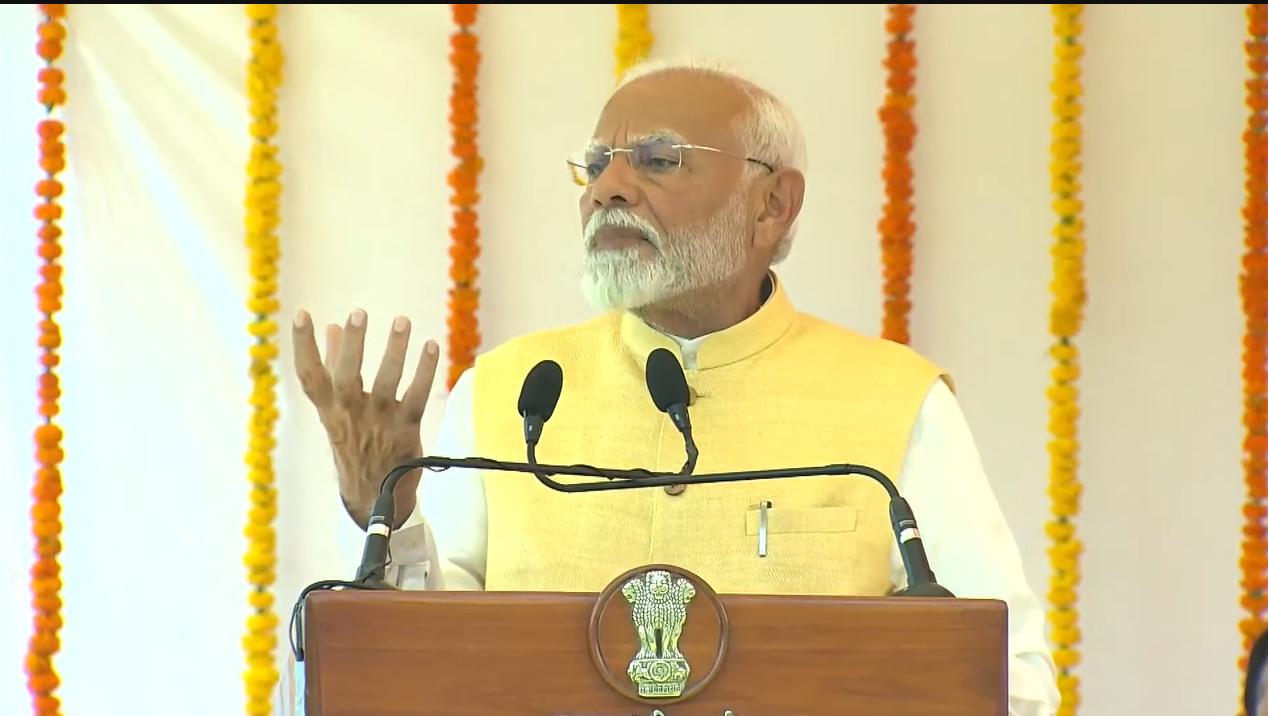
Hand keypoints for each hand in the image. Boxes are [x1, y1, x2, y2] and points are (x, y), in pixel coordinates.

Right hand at [292, 308, 438, 528]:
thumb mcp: (337, 409)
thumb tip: (331, 326)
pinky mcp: (405, 431)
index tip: (302, 314)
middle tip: (359, 313)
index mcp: (329, 409)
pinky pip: (416, 398)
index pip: (309, 376)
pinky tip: (431, 346)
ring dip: (394, 351)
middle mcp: (350, 415)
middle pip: (346, 377)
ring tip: (402, 321)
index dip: (303, 346)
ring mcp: (378, 424)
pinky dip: (424, 371)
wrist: (373, 495)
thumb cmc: (355, 441)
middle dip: (352, 345)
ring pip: (386, 384)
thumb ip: (334, 366)